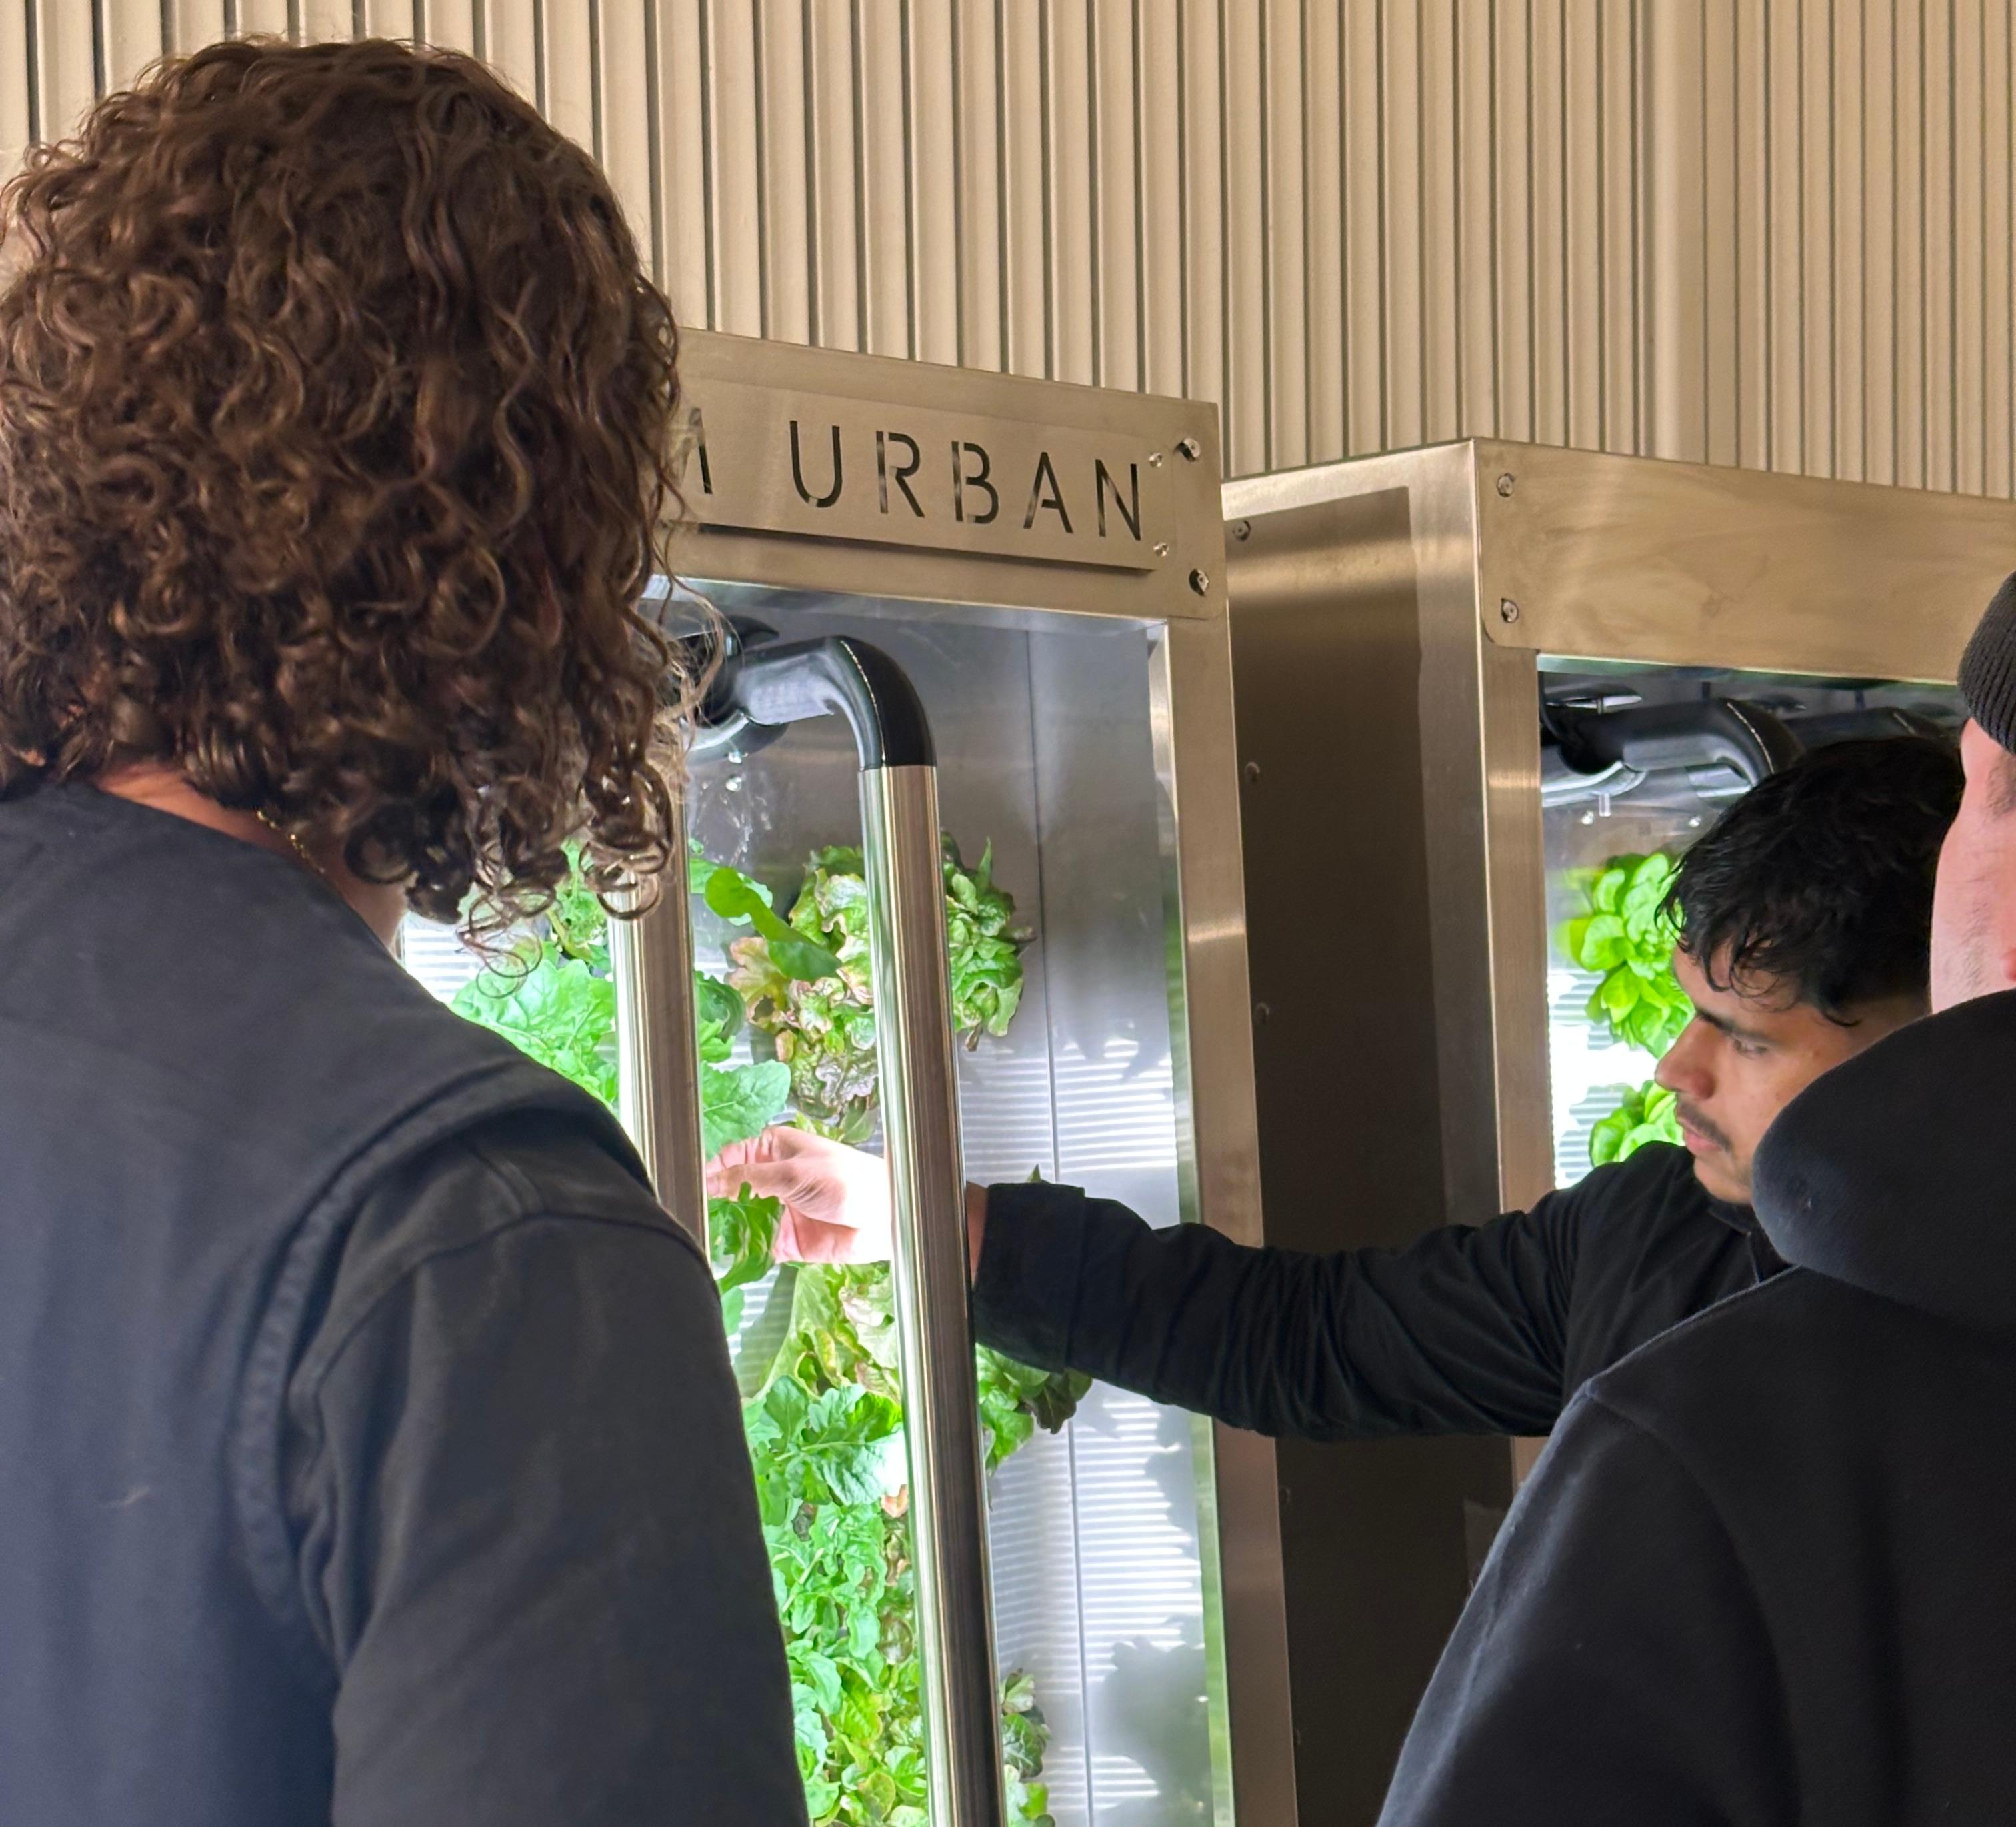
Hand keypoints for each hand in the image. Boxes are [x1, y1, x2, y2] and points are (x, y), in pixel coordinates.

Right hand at [707, 1128, 893, 1264]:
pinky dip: (747, 1253)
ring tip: (706, 1238)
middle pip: (734, 1191)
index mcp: (776, 1151)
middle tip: (695, 1215)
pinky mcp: (790, 1240)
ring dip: (728, 1229)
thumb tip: (711, 1182)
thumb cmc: (848, 1180)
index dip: (714, 1170)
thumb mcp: (792, 1173)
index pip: (733, 1157)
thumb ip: (749, 1179)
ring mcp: (782, 1211)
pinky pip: (760, 1247)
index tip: (695, 1185)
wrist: (885, 1217)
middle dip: (716, 1203)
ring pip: (744, 1221)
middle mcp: (776, 1179)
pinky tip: (730, 1257)